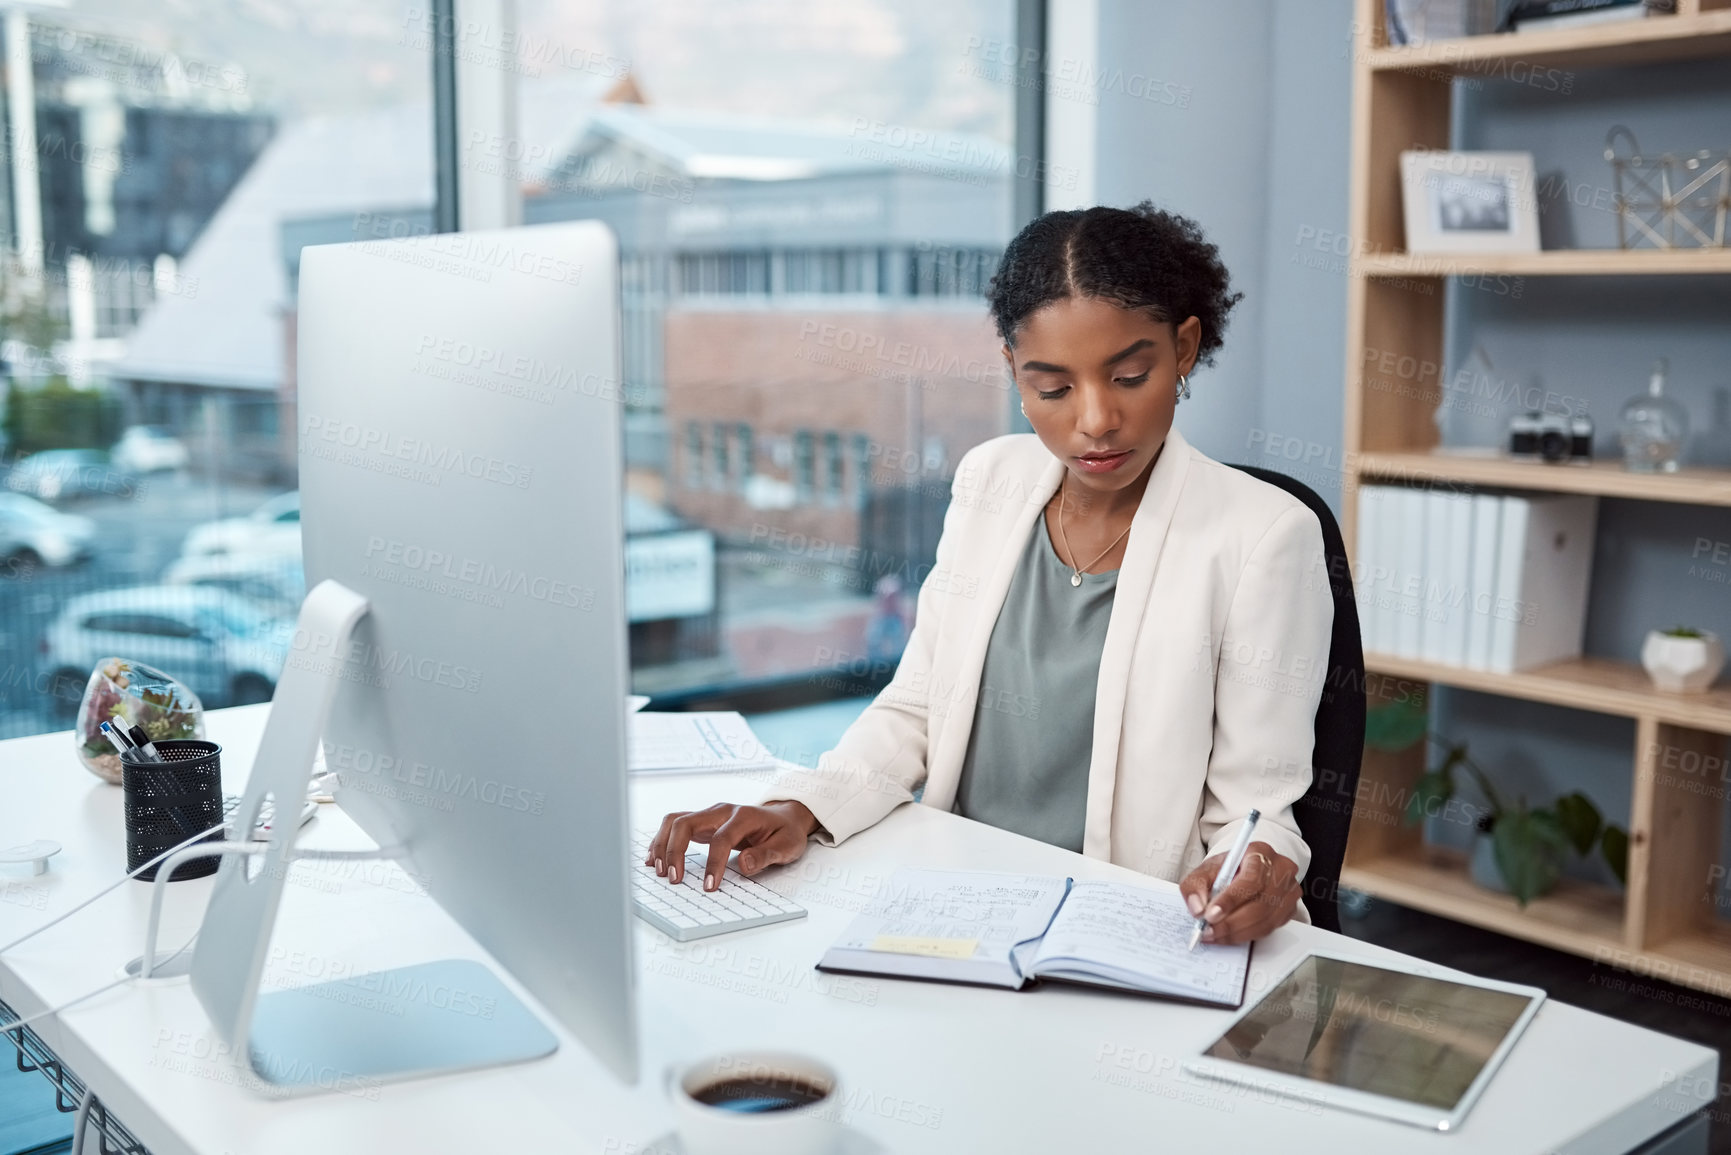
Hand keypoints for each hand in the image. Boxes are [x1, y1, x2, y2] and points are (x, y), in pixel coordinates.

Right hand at [645, 801, 819, 891]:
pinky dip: (662, 840)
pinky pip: (675, 826)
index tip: (709, 887)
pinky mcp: (702, 823)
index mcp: (744, 816)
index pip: (721, 839)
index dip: (714, 864)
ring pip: (675, 821)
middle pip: (687, 822)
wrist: (783, 818)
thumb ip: (766, 855)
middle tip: (673, 879)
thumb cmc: (785, 833)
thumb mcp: (787, 846)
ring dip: (663, 844)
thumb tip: (743, 864)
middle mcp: (722, 811)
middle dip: (675, 850)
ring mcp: (709, 815)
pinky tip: (655, 858)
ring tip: (658, 870)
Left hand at [1178, 842, 1300, 945]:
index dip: (1230, 900)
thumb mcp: (1206, 870)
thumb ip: (1196, 885)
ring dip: (1236, 933)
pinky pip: (1269, 929)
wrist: (1244, 871)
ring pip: (1265, 920)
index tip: (1210, 914)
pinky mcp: (1289, 909)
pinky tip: (1228, 935)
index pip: (1250, 879)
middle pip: (1260, 904)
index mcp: (1261, 853)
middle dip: (1230, 922)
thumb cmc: (1228, 869)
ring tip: (1214, 935)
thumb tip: (1197, 908)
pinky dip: (1246, 936)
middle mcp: (1281, 870)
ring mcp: (1289, 891)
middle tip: (1208, 930)